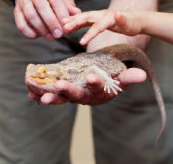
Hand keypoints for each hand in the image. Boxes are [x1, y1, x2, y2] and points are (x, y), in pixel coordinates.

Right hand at [14, 0, 80, 40]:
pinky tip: (36, 36)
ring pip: (30, 16)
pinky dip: (27, 32)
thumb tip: (77, 13)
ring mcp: (24, 0)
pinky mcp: (16, 9)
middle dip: (52, 23)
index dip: (62, 15)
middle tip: (59, 35)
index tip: (67, 27)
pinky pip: (20, 23)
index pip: (56, 1)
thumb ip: (69, 3)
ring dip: (41, 29)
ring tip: (50, 37)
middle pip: (42, 8)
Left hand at [28, 68, 145, 105]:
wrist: (100, 85)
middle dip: (67, 91)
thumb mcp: (120, 78)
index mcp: (99, 92)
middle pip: (76, 95)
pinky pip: (51, 94)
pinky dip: (40, 94)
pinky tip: (30, 92)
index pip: (98, 87)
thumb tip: (142, 75)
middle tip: (59, 86)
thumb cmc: (111, 81)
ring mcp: (72, 94)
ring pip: (60, 97)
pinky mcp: (62, 91)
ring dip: (49, 96)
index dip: (95, 83)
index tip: (91, 76)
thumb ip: (129, 77)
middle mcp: (85, 96)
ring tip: (37, 94)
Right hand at [63, 10, 142, 44]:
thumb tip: (118, 13)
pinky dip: (76, 22)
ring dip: (72, 21)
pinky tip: (69, 26)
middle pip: (86, 17)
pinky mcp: (97, 19)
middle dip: (74, 22)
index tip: (81, 42)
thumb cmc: (133, 24)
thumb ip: (123, 20)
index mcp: (109, 17)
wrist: (135, 19)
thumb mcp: (131, 24)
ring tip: (62, 25)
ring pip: (83, 17)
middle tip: (63, 27)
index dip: (89, 33)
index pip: (97, 25)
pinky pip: (84, 20)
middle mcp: (102, 14)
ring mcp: (98, 16)